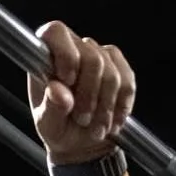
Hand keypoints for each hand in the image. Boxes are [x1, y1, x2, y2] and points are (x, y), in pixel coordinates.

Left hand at [29, 21, 135, 166]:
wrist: (80, 143)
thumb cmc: (58, 128)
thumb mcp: (47, 124)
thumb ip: (50, 107)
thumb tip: (57, 91)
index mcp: (48, 55)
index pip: (56, 33)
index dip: (66, 54)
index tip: (68, 81)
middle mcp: (74, 47)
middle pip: (92, 58)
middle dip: (89, 95)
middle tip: (82, 120)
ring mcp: (99, 55)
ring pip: (111, 74)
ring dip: (105, 108)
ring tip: (96, 128)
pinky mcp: (119, 68)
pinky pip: (127, 83)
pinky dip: (121, 107)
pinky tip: (112, 122)